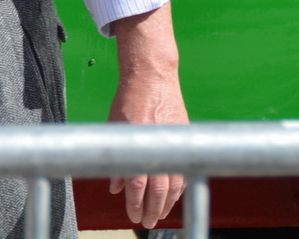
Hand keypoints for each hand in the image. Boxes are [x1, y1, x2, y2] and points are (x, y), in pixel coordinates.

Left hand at [108, 4, 187, 228]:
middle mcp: (158, 147)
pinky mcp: (183, 139)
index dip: (135, 204)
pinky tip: (172, 196)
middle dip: (152, 209)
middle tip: (146, 222)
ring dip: (167, 202)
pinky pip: (184, 170)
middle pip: (158, 190)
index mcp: (138, 145)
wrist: (153, 76)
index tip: (133, 215)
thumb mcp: (115, 128)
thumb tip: (114, 187)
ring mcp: (173, 143)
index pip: (137, 185)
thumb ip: (115, 159)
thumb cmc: (130, 99)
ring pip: (175, 183)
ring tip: (160, 214)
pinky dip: (178, 187)